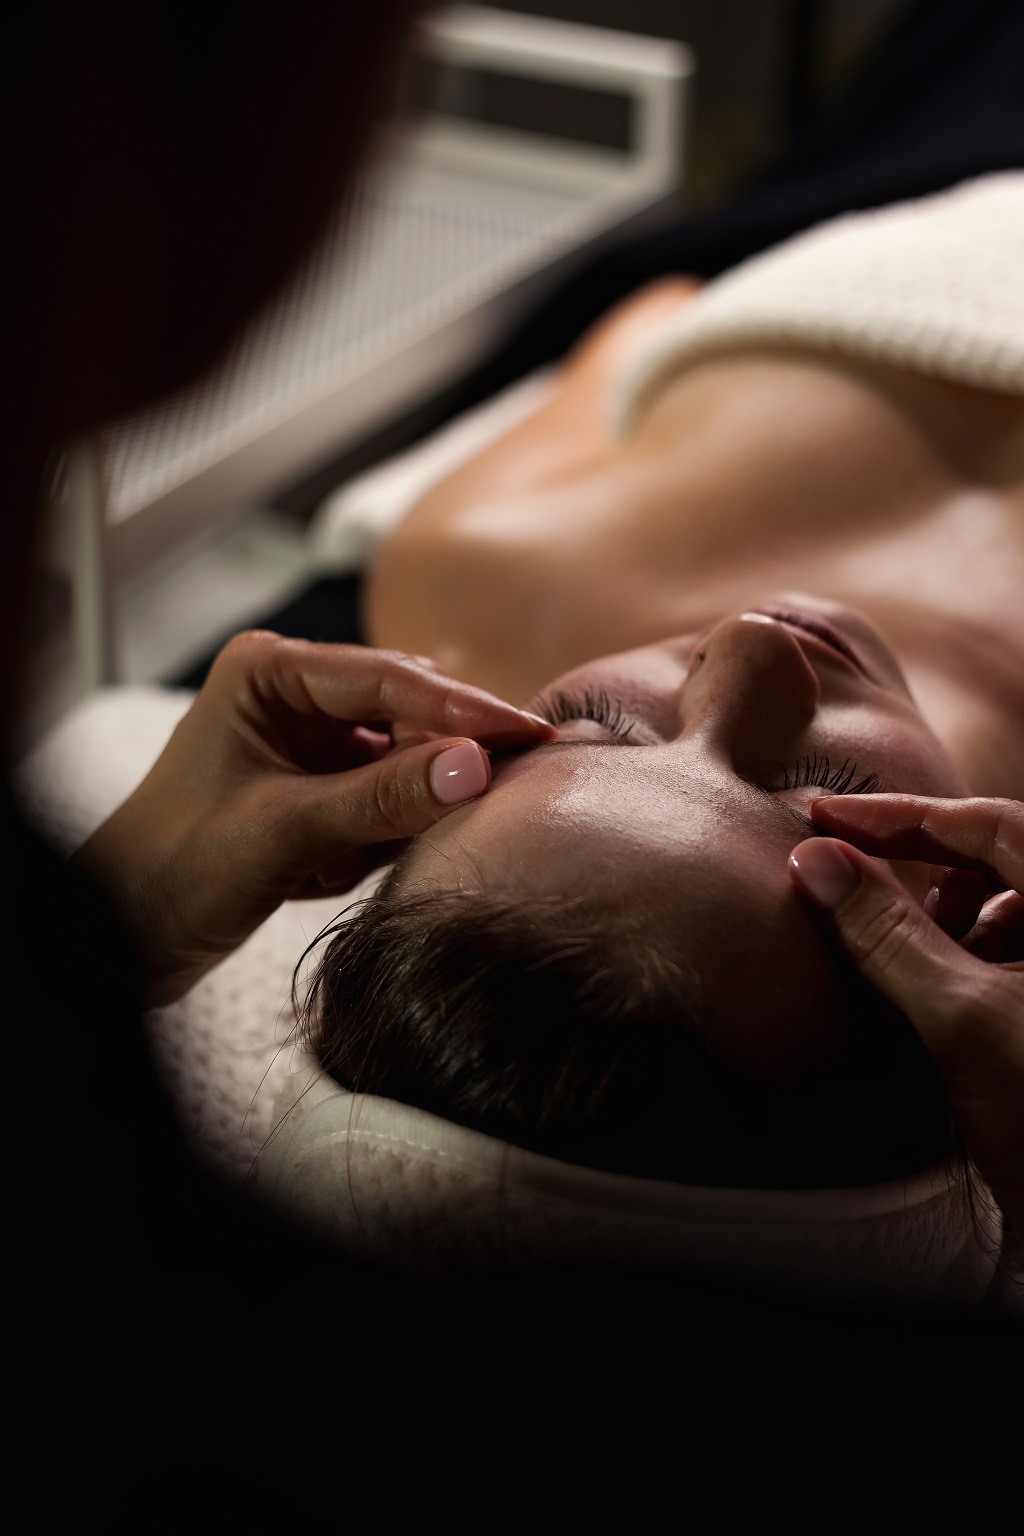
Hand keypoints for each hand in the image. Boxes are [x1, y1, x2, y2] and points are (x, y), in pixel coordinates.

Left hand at [74, 632, 553, 1003]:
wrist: (124, 935)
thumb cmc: (174, 869)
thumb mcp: (285, 833)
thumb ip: (384, 798)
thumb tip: (478, 765)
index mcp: (268, 674)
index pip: (390, 678)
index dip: (465, 708)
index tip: (529, 734)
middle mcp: (291, 697)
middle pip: (405, 713)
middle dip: (444, 757)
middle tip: (512, 785)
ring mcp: (306, 745)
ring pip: (401, 760)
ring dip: (414, 803)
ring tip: (408, 843)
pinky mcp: (317, 791)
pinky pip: (385, 799)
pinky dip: (391, 832)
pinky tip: (357, 867)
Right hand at [787, 794, 1023, 1250]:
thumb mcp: (964, 1020)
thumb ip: (888, 930)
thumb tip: (815, 859)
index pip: (992, 823)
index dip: (900, 814)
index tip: (822, 815)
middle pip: (1007, 860)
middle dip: (924, 872)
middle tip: (846, 885)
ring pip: (1016, 911)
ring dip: (950, 924)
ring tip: (899, 961)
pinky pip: (1023, 960)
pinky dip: (975, 966)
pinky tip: (939, 1003)